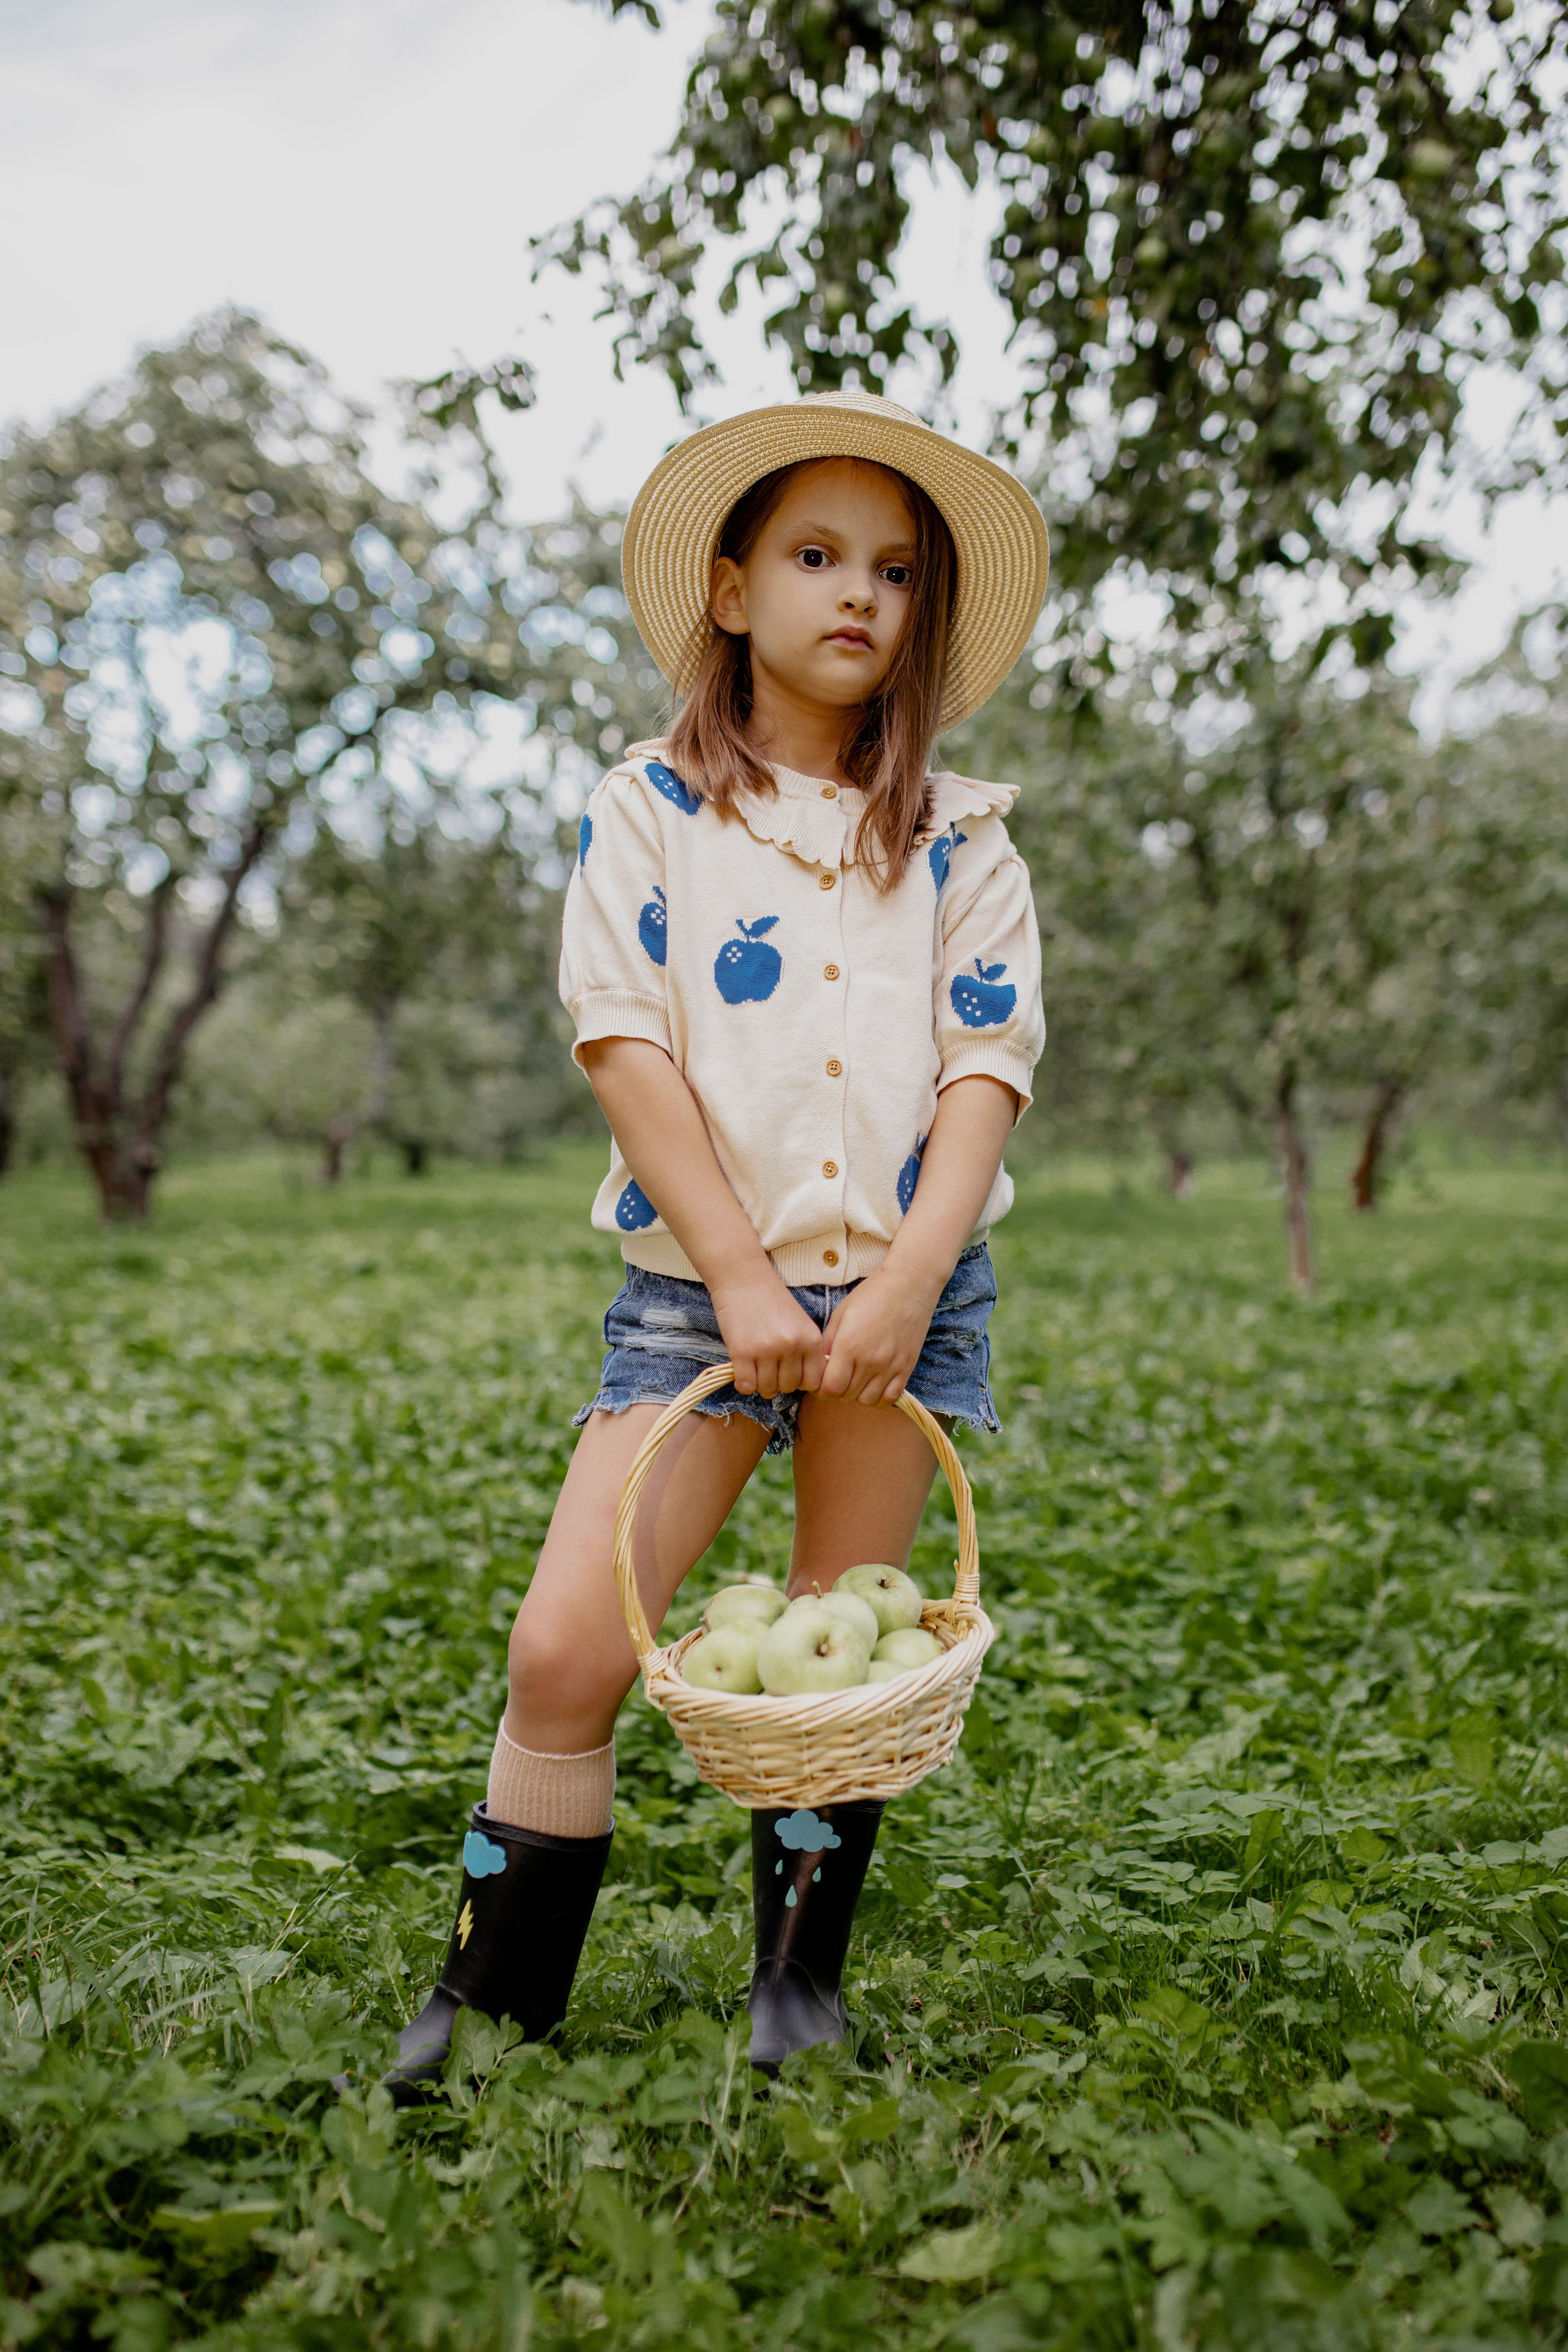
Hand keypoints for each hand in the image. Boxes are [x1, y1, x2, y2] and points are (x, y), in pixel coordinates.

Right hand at [709, 1264, 825, 1398]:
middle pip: (789, 1387)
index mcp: (811, 1339)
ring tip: (756, 1365)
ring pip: (767, 1389)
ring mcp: (767, 1350)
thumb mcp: (802, 1324)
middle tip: (769, 1366)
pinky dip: (744, 1382)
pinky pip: (746, 1385)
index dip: (801, 1382)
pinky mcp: (742, 1352)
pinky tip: (743, 1368)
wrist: (744, 1279)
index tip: (790, 1373)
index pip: (813, 1382)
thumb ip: (807, 1352)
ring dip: (760, 1382)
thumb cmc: (773, 1302)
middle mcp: (792, 1346)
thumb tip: (805, 1385)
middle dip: (779, 1382)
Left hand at [818, 1263, 943, 1407]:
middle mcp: (869, 1360)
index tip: (821, 1382)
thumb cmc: (870, 1296)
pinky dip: (878, 1398)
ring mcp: (890, 1366)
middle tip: (836, 1379)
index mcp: (849, 1346)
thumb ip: (827, 1344)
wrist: (908, 1285)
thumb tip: (820, 1367)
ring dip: (856, 1396)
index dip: (821, 1390)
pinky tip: (873, 1386)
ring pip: (867, 1401)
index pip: (829, 1388)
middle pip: (846, 1396)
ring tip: (854, 1382)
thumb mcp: (840, 1315)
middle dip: (836, 1392)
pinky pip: (890, 1398)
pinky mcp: (906, 1368)